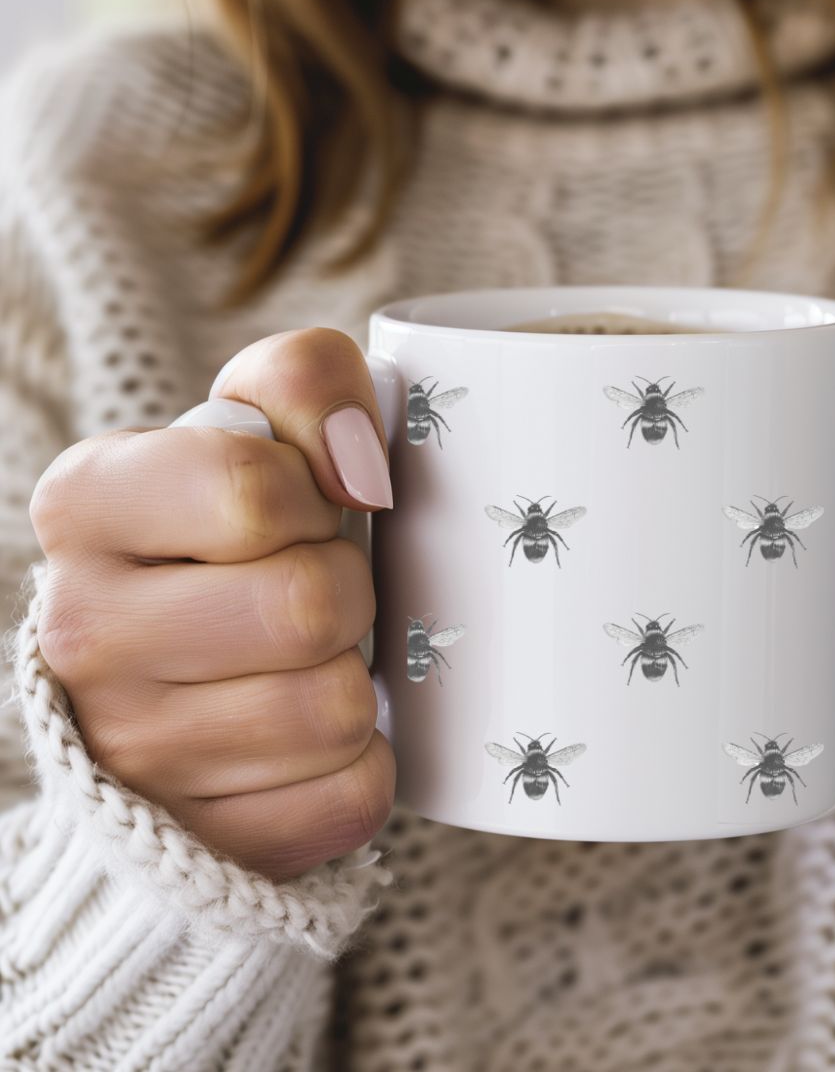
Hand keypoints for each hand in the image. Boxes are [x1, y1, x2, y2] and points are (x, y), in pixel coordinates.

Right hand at [29, 329, 395, 880]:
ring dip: (354, 680)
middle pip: (308, 605)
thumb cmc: (235, 538)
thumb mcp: (257, 426)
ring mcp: (129, 753)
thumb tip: (363, 472)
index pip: (253, 490)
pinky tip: (310, 740)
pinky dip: (362, 762)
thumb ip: (306, 385)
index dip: (313, 499)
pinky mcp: (201, 839)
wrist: (184, 677)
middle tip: (313, 596)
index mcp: (85, 505)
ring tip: (304, 666)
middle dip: (347, 593)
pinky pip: (354, 795)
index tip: (303, 512)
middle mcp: (81, 631)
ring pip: (337, 710)